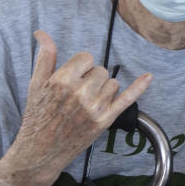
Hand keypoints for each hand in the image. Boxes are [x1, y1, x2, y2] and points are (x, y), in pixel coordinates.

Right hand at [9, 30, 151, 179]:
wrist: (40, 152)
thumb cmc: (37, 117)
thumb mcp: (36, 85)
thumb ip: (45, 57)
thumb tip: (42, 33)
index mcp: (62, 81)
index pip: (86, 58)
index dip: (80, 67)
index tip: (73, 78)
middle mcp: (80, 93)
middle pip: (101, 70)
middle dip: (91, 79)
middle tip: (77, 95)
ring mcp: (95, 108)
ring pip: (112, 83)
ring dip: (103, 90)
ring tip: (85, 104)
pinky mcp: (105, 121)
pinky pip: (127, 99)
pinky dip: (139, 87)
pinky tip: (148, 77)